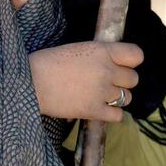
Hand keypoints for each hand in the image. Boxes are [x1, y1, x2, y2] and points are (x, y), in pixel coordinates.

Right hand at [29, 41, 143, 122]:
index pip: (136, 55)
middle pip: (133, 79)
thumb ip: (96, 55)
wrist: (29, 82)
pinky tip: (97, 108)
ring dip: (115, 97)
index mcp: (101, 51)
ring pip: (127, 98)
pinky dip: (110, 114)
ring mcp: (102, 91)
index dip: (129, 61)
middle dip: (121, 81)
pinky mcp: (95, 110)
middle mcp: (106, 70)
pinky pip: (118, 116)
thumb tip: (110, 63)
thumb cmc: (46, 62)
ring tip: (98, 95)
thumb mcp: (74, 49)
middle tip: (104, 82)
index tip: (120, 64)